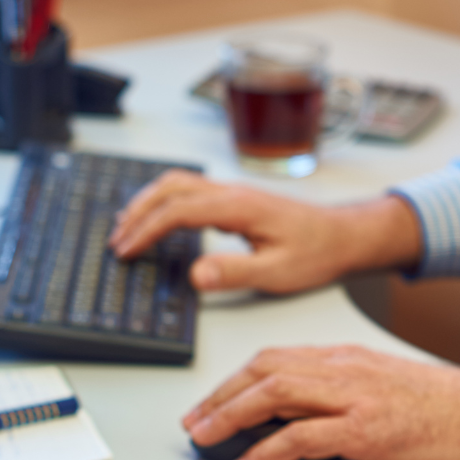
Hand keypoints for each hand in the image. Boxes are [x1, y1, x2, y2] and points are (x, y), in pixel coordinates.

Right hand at [110, 170, 420, 293]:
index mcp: (239, 206)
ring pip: (177, 184)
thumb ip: (236, 272)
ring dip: (147, 203)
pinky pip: (189, 191)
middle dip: (137, 212)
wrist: (343, 236)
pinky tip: (157, 220)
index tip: (127, 251)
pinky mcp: (235, 200)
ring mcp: (233, 193)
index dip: (147, 230)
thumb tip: (197, 275)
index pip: (178, 211)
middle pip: (170, 188)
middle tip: (116, 241)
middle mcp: (232, 192)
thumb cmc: (317, 252)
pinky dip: (163, 202)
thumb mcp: (278, 271)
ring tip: (125, 228)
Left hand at [181, 345, 459, 459]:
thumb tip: (287, 416)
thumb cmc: (435, 404)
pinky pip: (303, 436)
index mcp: (342, 357)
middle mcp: (342, 369)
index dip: (232, 380)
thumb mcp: (376, 382)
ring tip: (207, 438)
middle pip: (263, 371)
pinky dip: (267, 450)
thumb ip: (333, 391)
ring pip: (275, 394)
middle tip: (194, 422)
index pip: (272, 358)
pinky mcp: (366, 429)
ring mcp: (354, 397)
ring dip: (231, 416)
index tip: (208, 402)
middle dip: (219, 396)